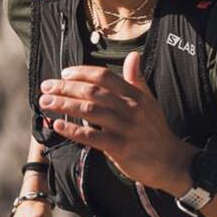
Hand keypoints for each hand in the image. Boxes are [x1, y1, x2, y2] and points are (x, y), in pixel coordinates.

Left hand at [38, 51, 194, 192]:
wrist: (170, 161)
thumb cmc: (156, 131)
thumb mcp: (149, 101)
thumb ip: (137, 79)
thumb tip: (133, 56)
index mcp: (135, 95)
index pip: (104, 77)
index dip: (82, 72)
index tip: (63, 73)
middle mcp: (130, 108)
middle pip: (92, 92)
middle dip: (65, 88)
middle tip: (46, 87)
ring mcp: (125, 128)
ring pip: (89, 111)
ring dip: (64, 105)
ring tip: (45, 103)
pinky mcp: (120, 148)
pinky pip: (92, 137)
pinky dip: (73, 130)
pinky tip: (58, 126)